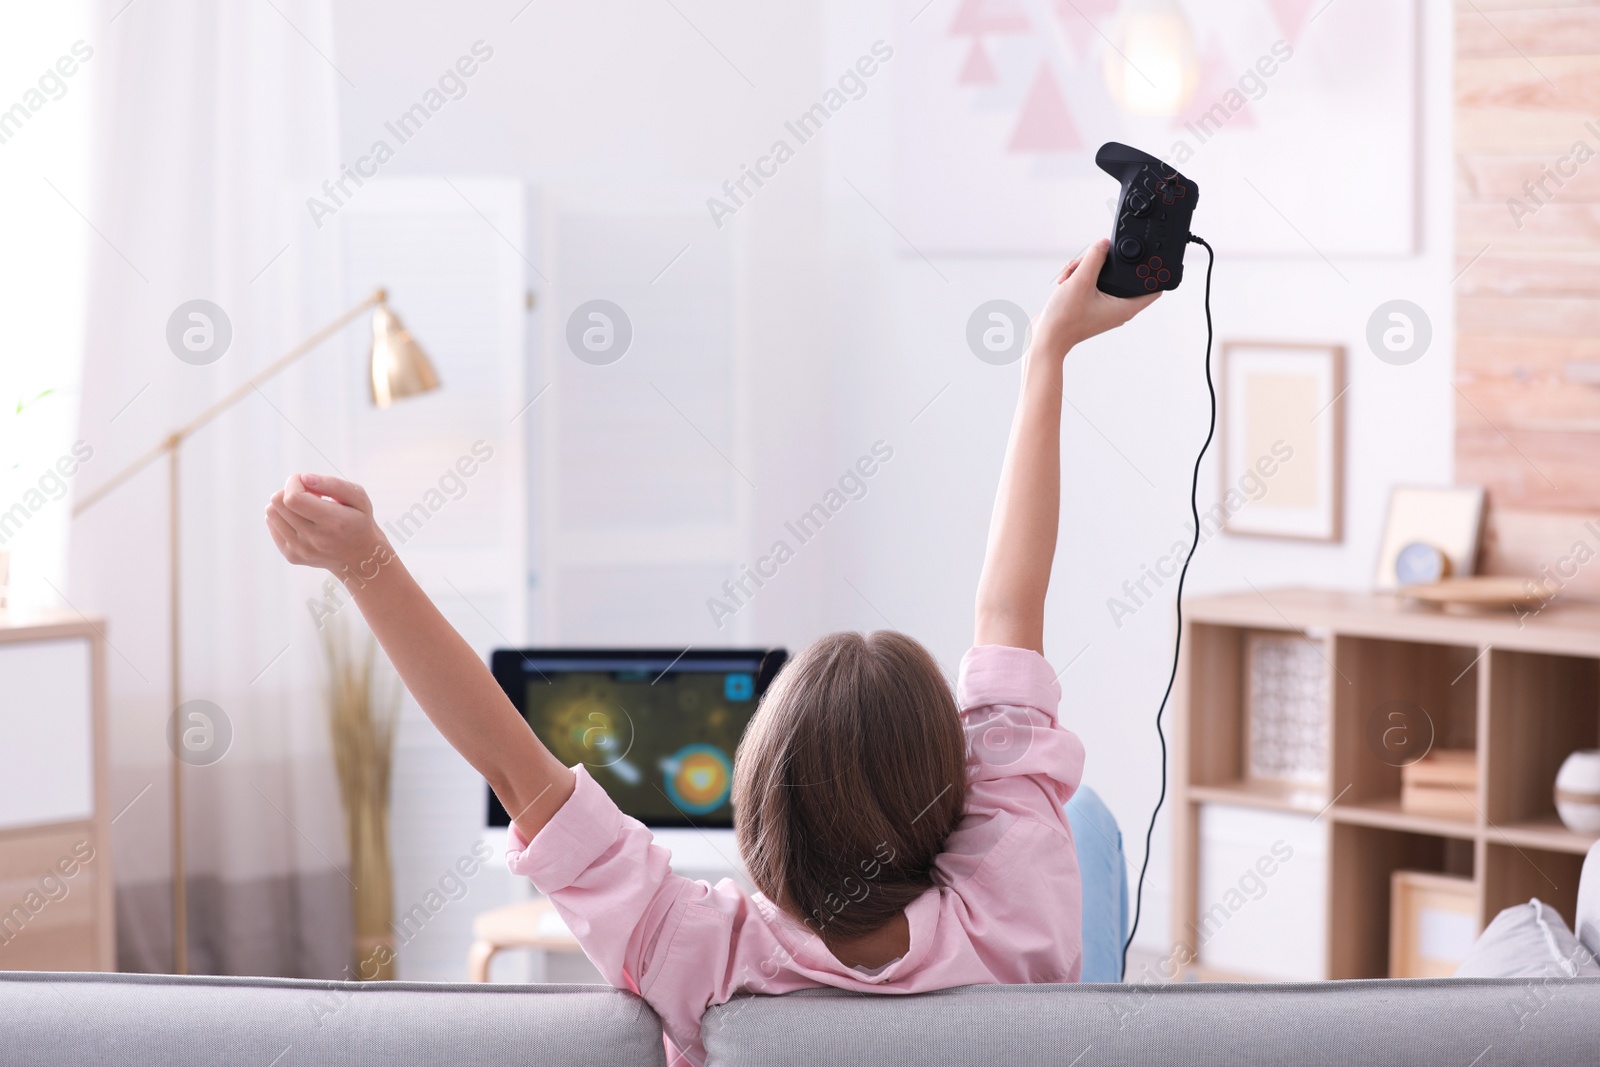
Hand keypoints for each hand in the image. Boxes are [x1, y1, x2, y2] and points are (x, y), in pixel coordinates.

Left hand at [265, 473, 389, 579]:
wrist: (360, 558)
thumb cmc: (359, 521)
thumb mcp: (358, 497)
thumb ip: (333, 484)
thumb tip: (304, 478)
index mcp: (335, 522)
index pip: (293, 498)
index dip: (294, 483)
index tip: (306, 482)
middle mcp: (315, 539)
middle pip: (278, 503)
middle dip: (289, 491)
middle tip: (307, 494)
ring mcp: (301, 550)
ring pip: (271, 514)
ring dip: (284, 504)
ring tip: (304, 508)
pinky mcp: (292, 556)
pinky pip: (272, 526)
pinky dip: (282, 518)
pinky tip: (300, 520)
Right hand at [1031, 239, 1159, 360]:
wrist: (1044, 338)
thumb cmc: (1064, 320)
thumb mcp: (1081, 281)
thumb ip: (1095, 258)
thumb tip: (1103, 244)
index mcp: (1124, 306)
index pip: (1154, 288)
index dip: (1156, 271)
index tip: (1151, 258)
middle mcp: (1117, 308)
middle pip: (1124, 275)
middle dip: (1107, 263)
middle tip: (1092, 260)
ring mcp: (1104, 307)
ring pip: (1104, 277)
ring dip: (1087, 268)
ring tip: (1071, 273)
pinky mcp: (1091, 306)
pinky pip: (1092, 284)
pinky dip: (1080, 277)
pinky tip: (1066, 280)